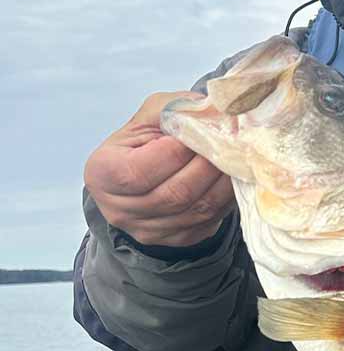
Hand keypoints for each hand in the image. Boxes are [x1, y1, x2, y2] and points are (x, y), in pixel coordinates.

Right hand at [84, 91, 233, 246]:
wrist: (151, 170)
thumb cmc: (148, 139)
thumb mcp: (152, 115)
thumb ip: (175, 110)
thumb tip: (213, 114)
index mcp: (102, 173)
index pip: (138, 171)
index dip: (174, 153)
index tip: (197, 133)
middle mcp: (119, 209)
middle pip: (174, 194)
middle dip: (207, 166)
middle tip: (228, 144)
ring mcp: (148, 230)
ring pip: (197, 210)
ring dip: (224, 182)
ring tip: (235, 158)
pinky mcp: (177, 240)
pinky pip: (209, 221)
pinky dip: (226, 198)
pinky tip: (233, 178)